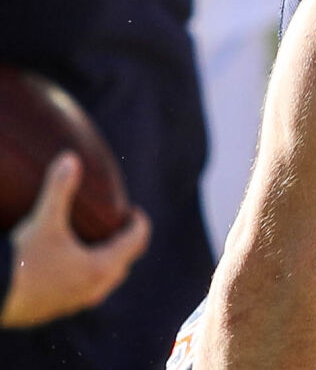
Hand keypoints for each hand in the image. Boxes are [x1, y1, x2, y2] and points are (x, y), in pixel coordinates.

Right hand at [0, 152, 150, 327]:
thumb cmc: (23, 259)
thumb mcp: (44, 221)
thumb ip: (59, 189)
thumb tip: (70, 158)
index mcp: (101, 266)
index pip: (137, 242)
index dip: (139, 223)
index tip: (133, 211)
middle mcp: (94, 289)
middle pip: (123, 265)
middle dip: (124, 244)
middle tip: (116, 226)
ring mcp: (74, 304)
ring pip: (102, 283)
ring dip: (104, 263)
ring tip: (94, 245)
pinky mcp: (54, 311)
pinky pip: (79, 294)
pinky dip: (82, 278)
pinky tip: (67, 267)